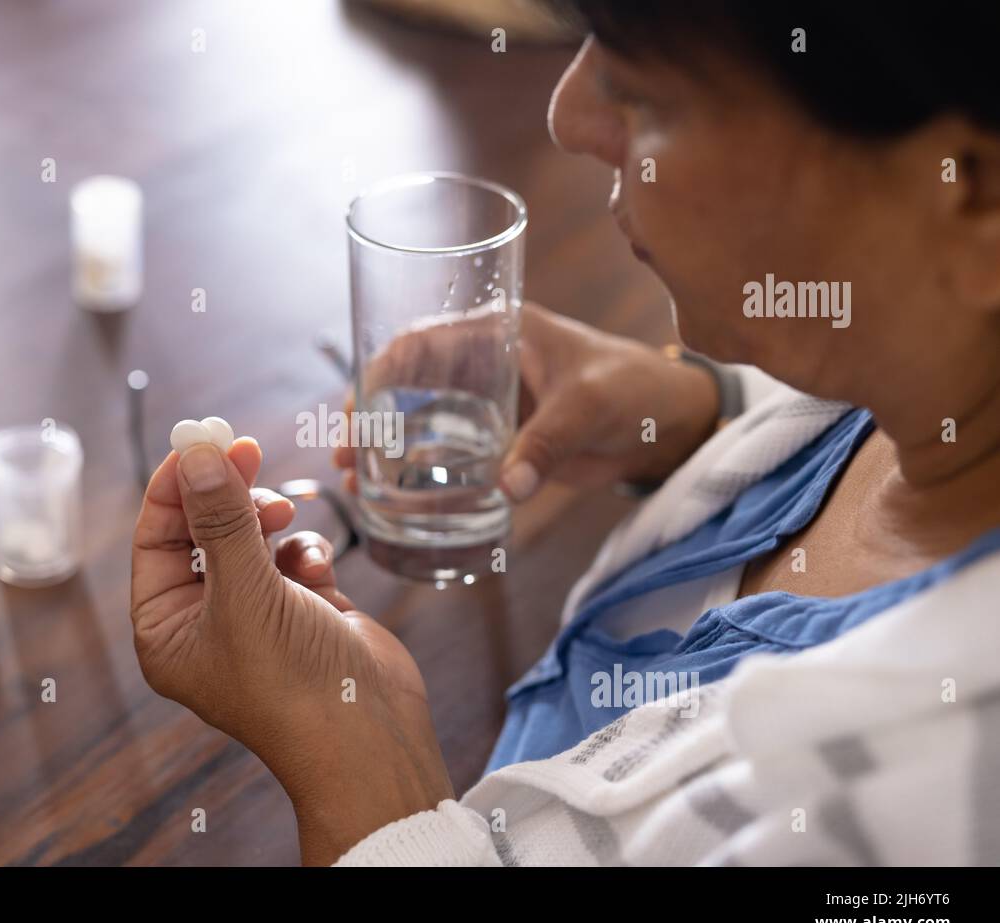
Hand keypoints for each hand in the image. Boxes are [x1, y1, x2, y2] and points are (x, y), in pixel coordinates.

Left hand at [131, 436, 453, 864]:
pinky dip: (303, 551)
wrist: (371, 736)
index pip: (154, 539)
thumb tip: (196, 451)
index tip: (202, 441)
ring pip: (249, 539)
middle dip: (225, 494)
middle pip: (201, 532)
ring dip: (265, 521)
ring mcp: (257, 617)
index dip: (175, 487)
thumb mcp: (244, 592)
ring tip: (283, 517)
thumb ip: (219, 518)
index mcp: (167, 629)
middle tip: (248, 451)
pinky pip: (292, 558)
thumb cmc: (292, 682)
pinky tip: (316, 570)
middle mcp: (206, 622)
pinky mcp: (304, 612)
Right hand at [333, 301, 717, 500]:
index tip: (356, 411)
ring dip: (383, 452)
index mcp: (495, 332)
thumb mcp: (589, 406)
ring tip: (356, 485)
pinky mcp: (496, 443)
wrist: (666, 422)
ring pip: (417, 424)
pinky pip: (445, 457)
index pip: (418, 342)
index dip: (378, 373)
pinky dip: (417, 476)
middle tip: (346, 457)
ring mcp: (484, 407)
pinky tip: (393, 501)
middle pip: (404, 386)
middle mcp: (480, 366)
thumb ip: (548, 444)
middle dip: (367, 419)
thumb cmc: (633, 388)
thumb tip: (506, 488)